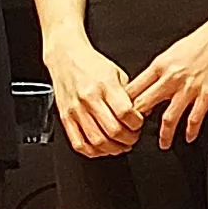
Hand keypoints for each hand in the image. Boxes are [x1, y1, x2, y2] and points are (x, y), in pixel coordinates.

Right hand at [45, 36, 144, 160]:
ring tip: (120, 145)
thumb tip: (142, 113)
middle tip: (133, 137)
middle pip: (113, 130)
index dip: (137, 123)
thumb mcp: (116, 73)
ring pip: (97, 141)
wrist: (65, 57)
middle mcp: (89, 98)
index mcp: (105, 85)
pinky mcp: (65, 118)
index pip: (125, 113)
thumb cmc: (91, 64)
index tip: (139, 123)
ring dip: (113, 148)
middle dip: (128, 139)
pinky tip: (102, 148)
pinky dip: (93, 151)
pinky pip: (79, 143)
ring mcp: (76, 110)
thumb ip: (129, 94)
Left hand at [125, 6, 207, 146]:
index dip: (124, 106)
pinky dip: (190, 132)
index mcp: (160, 65)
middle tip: (136, 135)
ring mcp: (189, 87)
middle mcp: (170, 77)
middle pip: (143, 106)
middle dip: (136, 124)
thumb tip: (150, 83)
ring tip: (163, 144)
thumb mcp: (173, 51)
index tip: (123, 116)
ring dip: (164, 136)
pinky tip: (189, 137)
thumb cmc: (203, 38)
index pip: (133, 89)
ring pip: (168, 119)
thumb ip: (161, 69)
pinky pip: (195, 119)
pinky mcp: (207, 94)